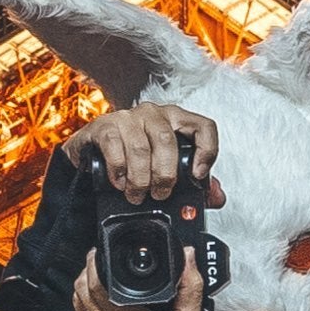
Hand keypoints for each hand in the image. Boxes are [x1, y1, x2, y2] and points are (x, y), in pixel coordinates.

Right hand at [62, 104, 222, 205]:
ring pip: (141, 148)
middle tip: (160, 194)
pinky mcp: (104, 126)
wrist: (93, 157)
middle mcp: (154, 114)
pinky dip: (119, 171)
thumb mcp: (166, 170)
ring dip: (139, 179)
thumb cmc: (133, 160)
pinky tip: (119, 182)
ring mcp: (128, 117)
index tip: (197, 175)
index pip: (203, 127)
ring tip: (137, 194)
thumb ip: (194, 182)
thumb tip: (216, 196)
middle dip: (165, 175)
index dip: (206, 152)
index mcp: (176, 120)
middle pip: (167, 141)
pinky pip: (115, 147)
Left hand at [73, 248, 208, 310]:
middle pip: (82, 291)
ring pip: (77, 306)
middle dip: (88, 270)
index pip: (96, 283)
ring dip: (84, 288)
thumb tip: (186, 258)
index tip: (102, 250)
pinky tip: (101, 303)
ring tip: (100, 276)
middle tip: (100, 258)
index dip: (96, 261)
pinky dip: (87, 307)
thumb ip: (189, 286)